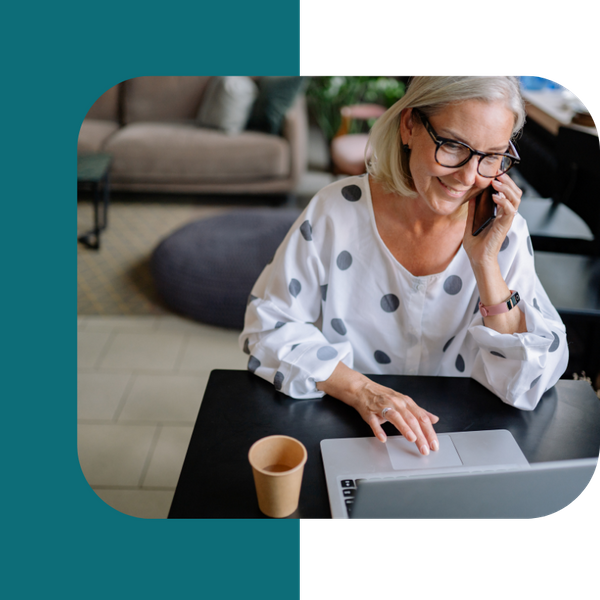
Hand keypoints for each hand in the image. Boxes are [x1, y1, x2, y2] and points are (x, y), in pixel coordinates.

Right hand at [316, 363, 439, 454]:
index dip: (429, 432)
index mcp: (406, 402)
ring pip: (396, 417)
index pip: (421, 418)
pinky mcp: (370, 412)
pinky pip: (374, 422)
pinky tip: (383, 438)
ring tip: (412, 439)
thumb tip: (434, 419)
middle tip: (425, 448)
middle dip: (420, 435)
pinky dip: (378, 430)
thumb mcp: (404, 402)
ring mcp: (383, 407)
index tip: (434, 444)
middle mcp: (396, 403)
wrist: (362, 389)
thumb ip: (419, 411)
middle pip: (411, 419)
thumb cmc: (384, 396)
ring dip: (405, 428)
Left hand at [462, 173, 522, 267]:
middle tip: (497, 173)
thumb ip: (473, 210)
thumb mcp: (471, 223)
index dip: (503, 182)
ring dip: (507, 188)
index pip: (507, 193)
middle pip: (515, 193)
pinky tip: (495, 197)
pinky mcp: (504, 226)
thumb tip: (471, 196)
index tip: (493, 173)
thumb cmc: (475, 244)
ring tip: (496, 182)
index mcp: (499, 213)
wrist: (478, 259)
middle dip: (508, 181)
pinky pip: (509, 210)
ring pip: (516, 199)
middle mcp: (505, 215)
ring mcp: (506, 220)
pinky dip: (504, 201)